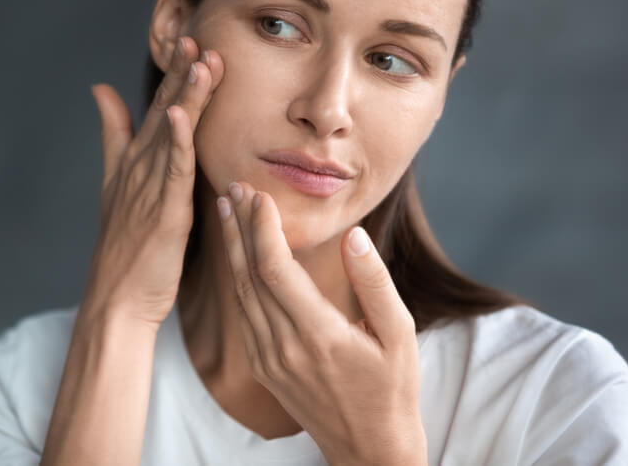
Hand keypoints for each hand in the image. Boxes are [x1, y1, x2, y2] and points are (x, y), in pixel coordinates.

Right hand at [85, 36, 223, 327]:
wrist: (116, 299)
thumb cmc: (124, 247)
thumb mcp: (115, 183)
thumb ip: (112, 135)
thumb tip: (100, 89)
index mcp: (136, 161)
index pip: (158, 108)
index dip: (174, 75)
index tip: (190, 40)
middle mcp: (141, 168)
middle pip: (164, 112)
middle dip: (180, 74)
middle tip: (195, 35)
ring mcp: (150, 188)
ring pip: (172, 133)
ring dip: (185, 96)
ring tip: (199, 60)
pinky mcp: (163, 211)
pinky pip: (172, 170)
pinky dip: (177, 141)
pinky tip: (180, 114)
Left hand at [218, 182, 425, 465]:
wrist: (369, 449)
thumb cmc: (392, 390)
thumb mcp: (399, 335)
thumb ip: (374, 283)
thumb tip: (354, 236)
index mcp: (319, 336)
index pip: (275, 270)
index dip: (261, 229)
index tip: (259, 195)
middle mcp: (285, 348)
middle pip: (249, 275)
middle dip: (240, 227)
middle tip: (235, 188)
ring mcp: (269, 359)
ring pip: (239, 293)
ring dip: (231, 249)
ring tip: (228, 211)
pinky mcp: (263, 367)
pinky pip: (243, 314)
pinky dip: (236, 277)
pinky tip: (236, 254)